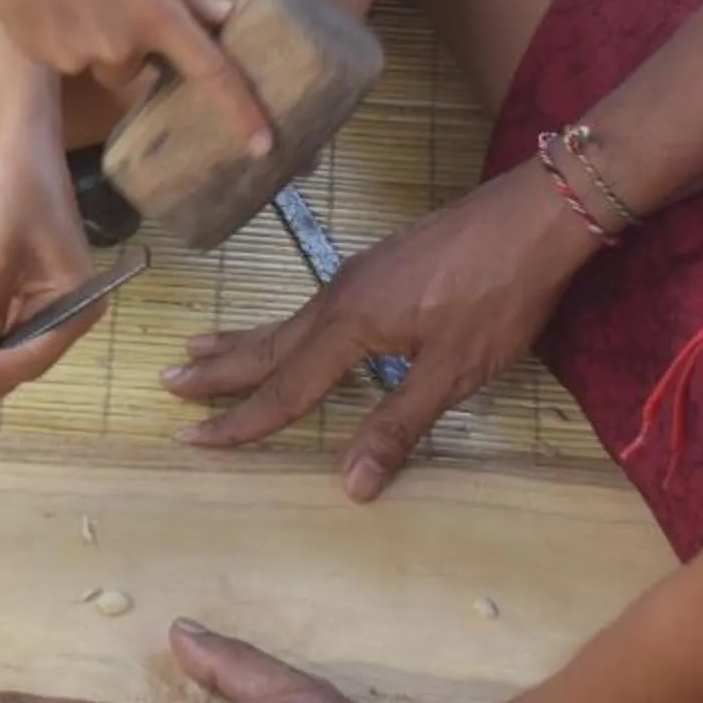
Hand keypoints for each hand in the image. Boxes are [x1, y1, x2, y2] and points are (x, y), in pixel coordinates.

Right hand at [0, 0, 272, 154]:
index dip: (241, 112)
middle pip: (137, 67)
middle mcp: (117, 43)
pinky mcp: (38, 56)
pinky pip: (63, 58)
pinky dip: (60, 35)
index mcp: (153, 10)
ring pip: (97, 62)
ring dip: (94, 39)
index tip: (262, 145)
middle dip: (132, 44)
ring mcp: (74, 55)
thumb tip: (225, 17)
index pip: (211, 72)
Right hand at [168, 169, 592, 499]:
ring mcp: (359, 275)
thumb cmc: (500, 294)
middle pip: (269, 344)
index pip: (285, 387)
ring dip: (242, 341)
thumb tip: (349, 487)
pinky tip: (288, 331)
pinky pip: (312, 306)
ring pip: (288, 320)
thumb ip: (399, 425)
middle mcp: (342, 296)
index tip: (193, 438)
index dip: (241, 421)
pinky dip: (281, 325)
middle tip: (168, 384)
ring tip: (200, 349)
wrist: (535, 215)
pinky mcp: (381, 265)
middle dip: (220, 370)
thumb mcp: (454, 370)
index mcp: (352, 325)